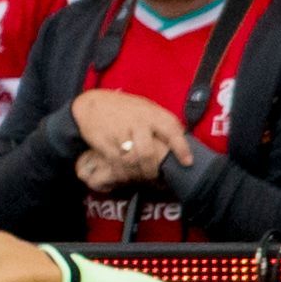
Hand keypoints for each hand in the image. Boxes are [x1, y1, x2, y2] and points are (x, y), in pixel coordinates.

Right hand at [69, 86, 192, 188]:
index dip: (181, 148)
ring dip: (138, 174)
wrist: (93, 103)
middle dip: (152, 170)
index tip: (187, 162)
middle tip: (156, 178)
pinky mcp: (103, 141)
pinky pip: (116, 163)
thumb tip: (184, 140)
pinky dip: (123, 174)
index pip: (170, 130)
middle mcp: (136, 122)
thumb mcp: (146, 108)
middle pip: (147, 153)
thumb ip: (162, 123)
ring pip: (131, 161)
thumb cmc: (126, 108)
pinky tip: (126, 175)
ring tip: (142, 179)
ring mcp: (118, 132)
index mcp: (151, 114)